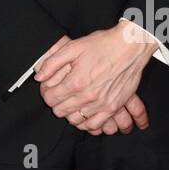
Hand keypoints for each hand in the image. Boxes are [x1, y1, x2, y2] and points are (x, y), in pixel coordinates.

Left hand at [34, 24, 156, 129]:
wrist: (130, 46)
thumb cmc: (102, 44)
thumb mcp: (73, 47)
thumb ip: (52, 63)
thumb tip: (39, 77)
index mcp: (76, 81)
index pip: (51, 99)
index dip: (46, 93)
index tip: (49, 88)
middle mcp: (87, 96)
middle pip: (61, 112)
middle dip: (56, 103)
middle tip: (60, 94)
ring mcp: (101, 104)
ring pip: (76, 121)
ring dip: (70, 113)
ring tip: (71, 103)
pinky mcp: (113, 107)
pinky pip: (94, 125)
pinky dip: (86, 122)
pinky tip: (84, 113)